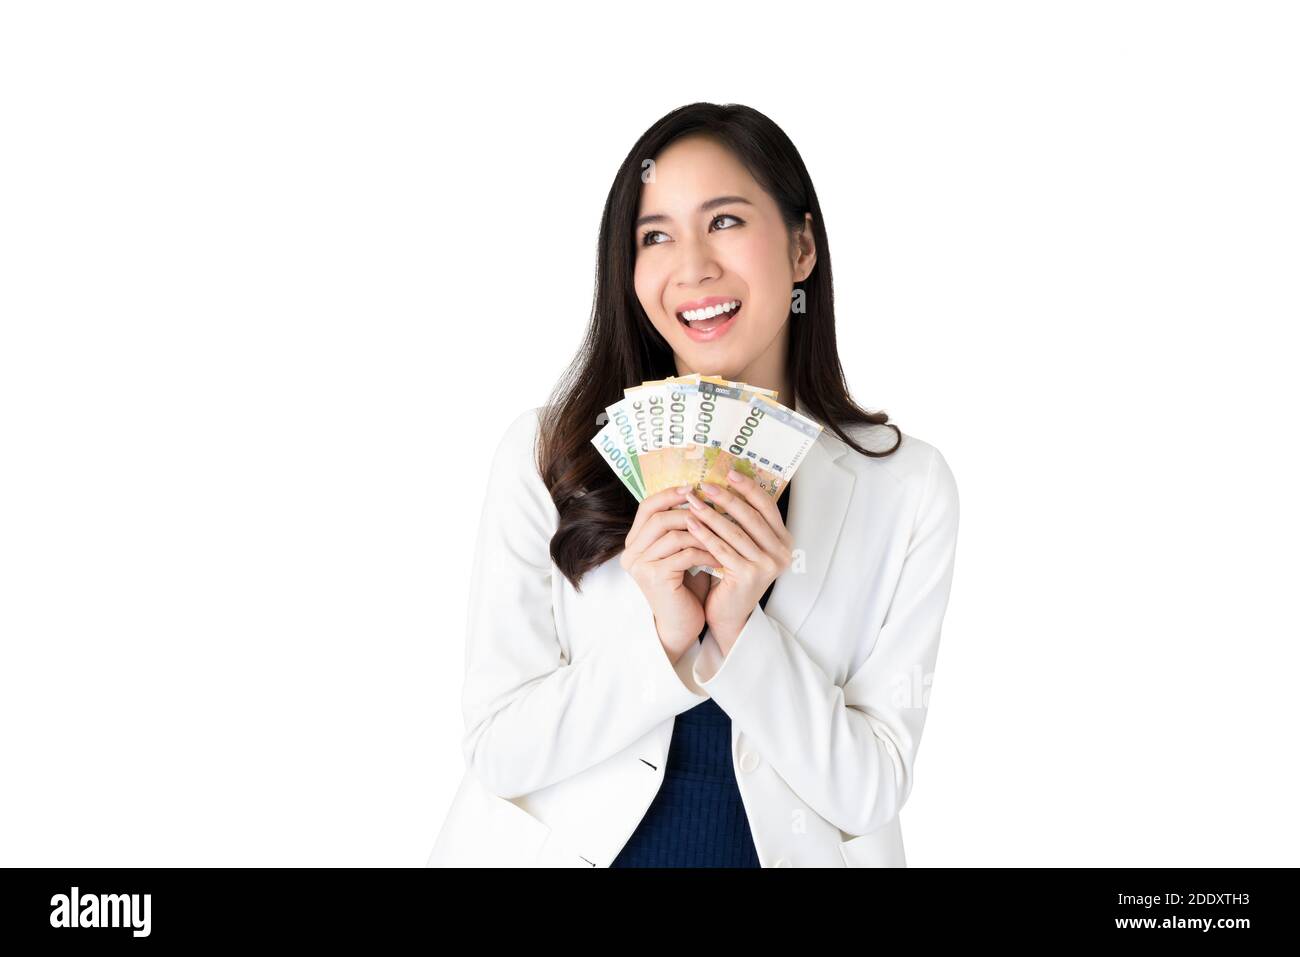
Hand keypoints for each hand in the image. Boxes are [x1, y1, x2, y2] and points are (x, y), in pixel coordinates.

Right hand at [620, 485, 723, 663]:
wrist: (682, 625)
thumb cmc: (685, 588)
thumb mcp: (681, 553)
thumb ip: (682, 529)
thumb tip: (701, 495)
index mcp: (634, 543)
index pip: (647, 507)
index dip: (669, 494)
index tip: (693, 487)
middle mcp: (631, 554)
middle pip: (657, 517)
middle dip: (688, 510)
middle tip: (712, 507)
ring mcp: (641, 566)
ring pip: (673, 534)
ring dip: (702, 533)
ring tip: (721, 534)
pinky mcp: (656, 578)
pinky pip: (685, 554)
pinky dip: (705, 553)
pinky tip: (719, 557)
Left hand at [681, 469, 793, 650]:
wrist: (730, 614)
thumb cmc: (734, 575)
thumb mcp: (746, 546)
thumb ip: (744, 522)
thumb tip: (726, 484)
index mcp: (784, 541)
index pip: (767, 506)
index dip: (748, 488)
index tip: (729, 473)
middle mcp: (781, 552)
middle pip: (750, 516)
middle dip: (726, 498)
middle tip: (706, 484)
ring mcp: (766, 565)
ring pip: (734, 531)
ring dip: (711, 514)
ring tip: (692, 501)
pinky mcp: (747, 575)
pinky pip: (721, 548)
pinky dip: (704, 534)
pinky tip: (690, 523)